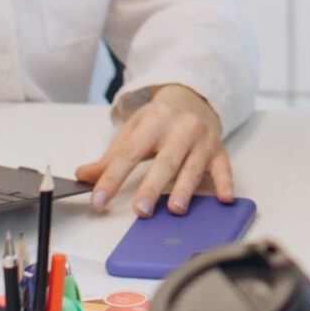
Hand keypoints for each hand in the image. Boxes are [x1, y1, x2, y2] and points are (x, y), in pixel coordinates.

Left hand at [76, 85, 233, 214]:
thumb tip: (84, 176)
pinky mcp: (219, 150)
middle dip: (152, 187)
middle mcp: (180, 128)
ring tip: (175, 209)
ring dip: (184, 189)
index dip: (112, 178)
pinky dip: (225, 183)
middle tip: (140, 210)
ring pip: (192, 167)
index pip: (130, 153)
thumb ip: (111, 157)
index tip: (99, 199)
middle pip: (165, 161)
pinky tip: (225, 198)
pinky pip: (224, 168)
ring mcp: (202, 139)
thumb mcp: (133, 131)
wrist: (192, 100)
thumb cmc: (160, 120)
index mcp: (154, 120)